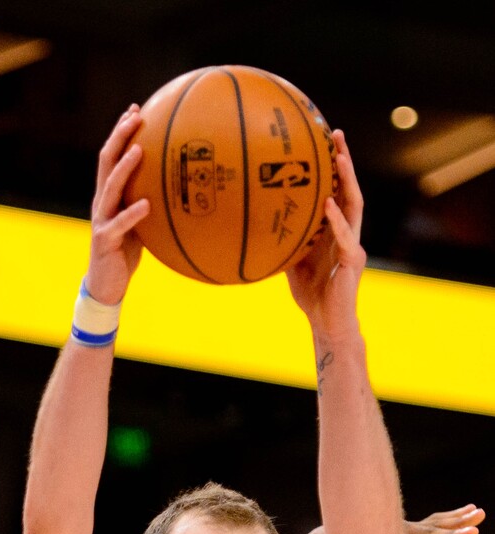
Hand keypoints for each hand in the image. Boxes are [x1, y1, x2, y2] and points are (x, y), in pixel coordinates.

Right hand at [85, 105, 150, 305]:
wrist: (105, 284)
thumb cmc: (125, 254)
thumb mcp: (139, 225)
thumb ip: (150, 204)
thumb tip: (180, 191)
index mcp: (109, 196)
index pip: (112, 156)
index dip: (121, 132)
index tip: (136, 109)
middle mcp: (102, 202)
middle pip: (106, 161)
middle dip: (119, 136)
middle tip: (135, 115)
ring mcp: (102, 219)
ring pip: (110, 187)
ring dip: (124, 167)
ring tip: (139, 150)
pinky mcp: (105, 239)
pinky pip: (120, 224)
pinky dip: (133, 213)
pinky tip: (146, 204)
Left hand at [285, 130, 365, 341]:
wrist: (327, 323)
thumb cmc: (310, 294)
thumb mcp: (289, 261)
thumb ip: (283, 239)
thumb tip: (255, 221)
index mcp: (335, 230)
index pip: (337, 190)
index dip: (332, 166)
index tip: (321, 138)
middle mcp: (348, 232)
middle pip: (350, 188)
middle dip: (344, 160)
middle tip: (335, 133)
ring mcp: (353, 245)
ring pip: (355, 206)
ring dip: (348, 180)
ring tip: (339, 157)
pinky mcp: (353, 262)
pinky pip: (346, 237)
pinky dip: (336, 221)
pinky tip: (328, 205)